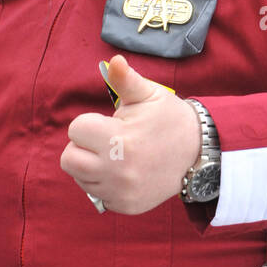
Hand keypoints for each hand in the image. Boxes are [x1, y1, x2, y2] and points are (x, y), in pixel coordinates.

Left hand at [61, 55, 201, 214]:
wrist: (198, 152)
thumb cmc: (168, 118)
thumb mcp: (149, 94)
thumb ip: (125, 80)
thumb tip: (114, 60)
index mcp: (119, 139)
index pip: (76, 130)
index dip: (90, 123)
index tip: (110, 123)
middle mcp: (118, 170)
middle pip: (68, 160)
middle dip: (82, 147)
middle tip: (104, 140)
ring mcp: (122, 192)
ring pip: (80, 179)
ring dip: (90, 166)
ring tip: (114, 155)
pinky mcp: (126, 206)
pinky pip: (97, 195)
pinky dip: (103, 183)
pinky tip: (122, 171)